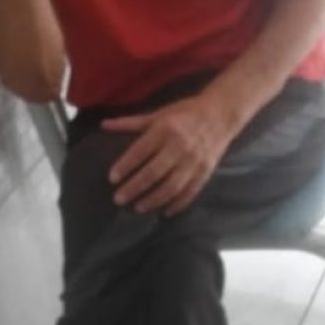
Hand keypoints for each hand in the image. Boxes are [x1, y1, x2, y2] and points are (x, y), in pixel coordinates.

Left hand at [102, 95, 238, 216]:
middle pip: (153, 173)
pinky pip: (190, 192)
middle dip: (134, 187)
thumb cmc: (184, 113)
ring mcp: (193, 162)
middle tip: (118, 199)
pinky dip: (177, 205)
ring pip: (171, 187)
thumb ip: (130, 123)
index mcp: (165, 130)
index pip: (140, 151)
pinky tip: (164, 212)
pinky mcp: (205, 172)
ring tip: (137, 208)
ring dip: (153, 200)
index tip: (112, 178)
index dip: (125, 166)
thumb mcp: (157, 114)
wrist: (220, 114)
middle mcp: (179, 147)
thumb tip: (103, 125)